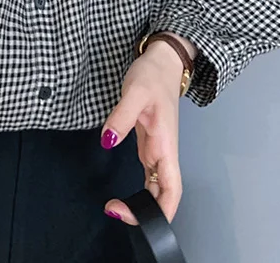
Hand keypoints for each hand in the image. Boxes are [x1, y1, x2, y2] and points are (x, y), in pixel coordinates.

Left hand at [100, 40, 186, 223]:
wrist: (162, 62)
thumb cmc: (153, 75)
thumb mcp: (134, 91)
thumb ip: (121, 117)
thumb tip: (108, 140)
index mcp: (165, 144)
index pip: (171, 190)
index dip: (160, 211)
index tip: (133, 216)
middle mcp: (163, 151)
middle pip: (163, 195)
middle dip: (145, 212)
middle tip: (115, 212)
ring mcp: (157, 149)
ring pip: (155, 187)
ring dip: (141, 202)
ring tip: (115, 207)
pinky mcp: (148, 143)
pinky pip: (148, 174)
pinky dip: (139, 188)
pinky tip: (126, 194)